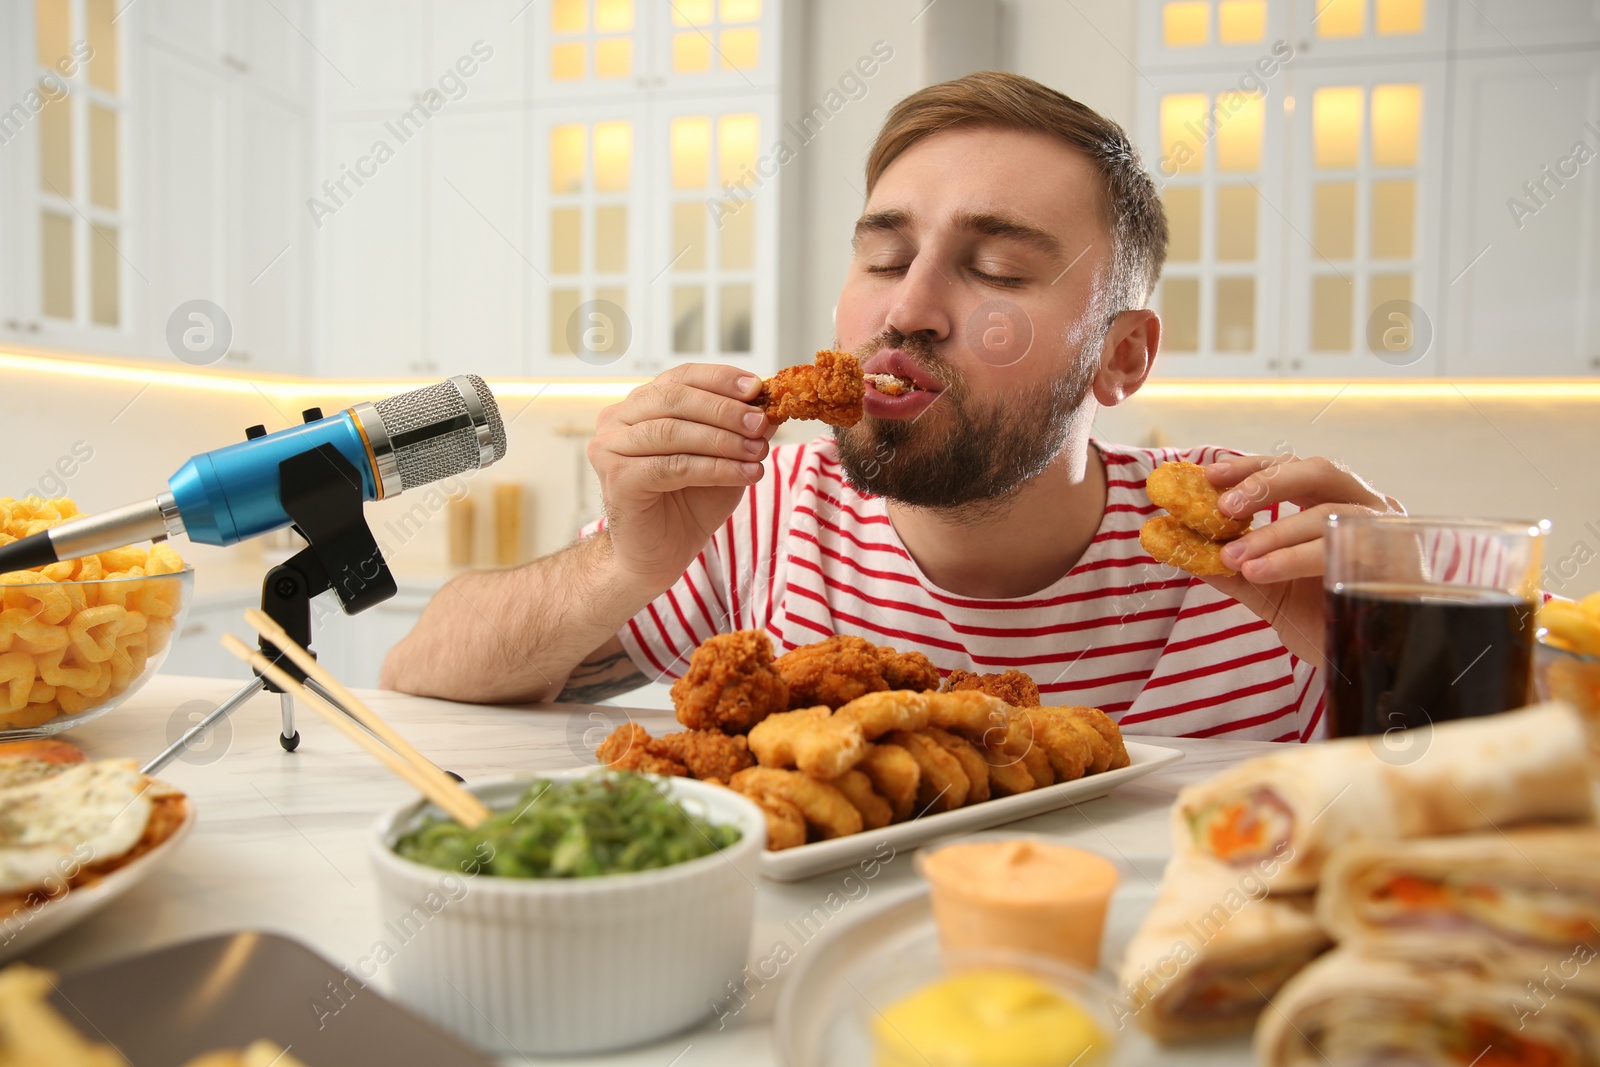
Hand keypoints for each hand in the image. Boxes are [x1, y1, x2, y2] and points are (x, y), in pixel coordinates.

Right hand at [588, 363, 775, 589]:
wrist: (659, 555)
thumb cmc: (688, 504)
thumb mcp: (724, 458)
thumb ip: (741, 431)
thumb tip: (771, 406)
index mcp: (641, 405)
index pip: (681, 377)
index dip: (720, 379)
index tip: (757, 387)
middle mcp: (618, 419)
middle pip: (675, 399)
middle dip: (725, 410)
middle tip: (762, 423)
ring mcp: (610, 447)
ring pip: (674, 431)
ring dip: (724, 440)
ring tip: (759, 452)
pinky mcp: (617, 478)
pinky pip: (674, 466)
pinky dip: (716, 468)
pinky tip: (747, 474)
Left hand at [1200, 454, 1403, 666]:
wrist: (1361, 664)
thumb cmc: (1317, 616)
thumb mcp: (1265, 587)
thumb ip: (1228, 565)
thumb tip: (1176, 544)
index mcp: (1334, 502)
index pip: (1294, 467)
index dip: (1252, 468)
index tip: (1209, 475)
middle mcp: (1365, 508)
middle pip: (1320, 472)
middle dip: (1268, 484)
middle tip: (1225, 507)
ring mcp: (1384, 534)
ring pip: (1329, 515)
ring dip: (1274, 534)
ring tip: (1234, 557)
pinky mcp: (1395, 565)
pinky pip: (1341, 554)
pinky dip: (1294, 560)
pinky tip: (1261, 573)